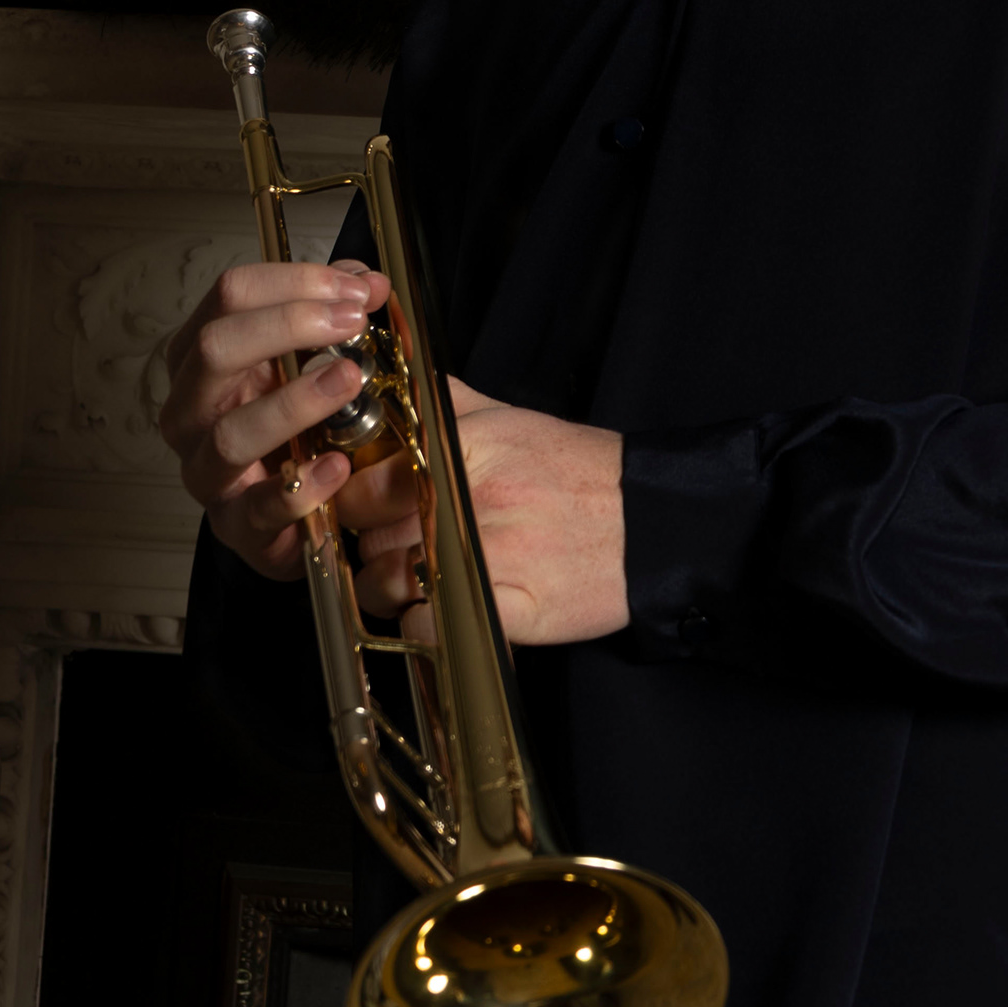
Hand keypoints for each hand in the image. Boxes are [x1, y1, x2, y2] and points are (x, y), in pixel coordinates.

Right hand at [157, 258, 390, 578]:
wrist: (294, 513)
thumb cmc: (292, 427)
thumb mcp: (308, 359)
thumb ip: (334, 314)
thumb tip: (370, 280)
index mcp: (201, 357)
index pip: (229, 296)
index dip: (294, 282)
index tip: (356, 289)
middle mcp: (189, 410)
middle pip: (213, 350)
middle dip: (287, 326)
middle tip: (352, 323)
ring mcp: (206, 470)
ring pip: (229, 432)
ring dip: (294, 402)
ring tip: (348, 380)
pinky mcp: (237, 525)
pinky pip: (261, 506)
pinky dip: (301, 485)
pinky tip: (337, 465)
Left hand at [352, 380, 626, 646]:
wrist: (656, 521)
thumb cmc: (582, 473)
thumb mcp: (511, 418)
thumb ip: (447, 401)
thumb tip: (397, 379)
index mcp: (465, 447)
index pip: (368, 467)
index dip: (351, 491)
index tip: (362, 504)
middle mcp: (472, 495)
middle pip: (368, 524)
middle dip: (366, 539)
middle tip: (390, 545)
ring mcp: (490, 553)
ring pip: (387, 579)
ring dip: (388, 590)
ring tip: (416, 584)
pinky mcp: (511, 607)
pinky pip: (431, 625)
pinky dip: (424, 627)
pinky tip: (442, 614)